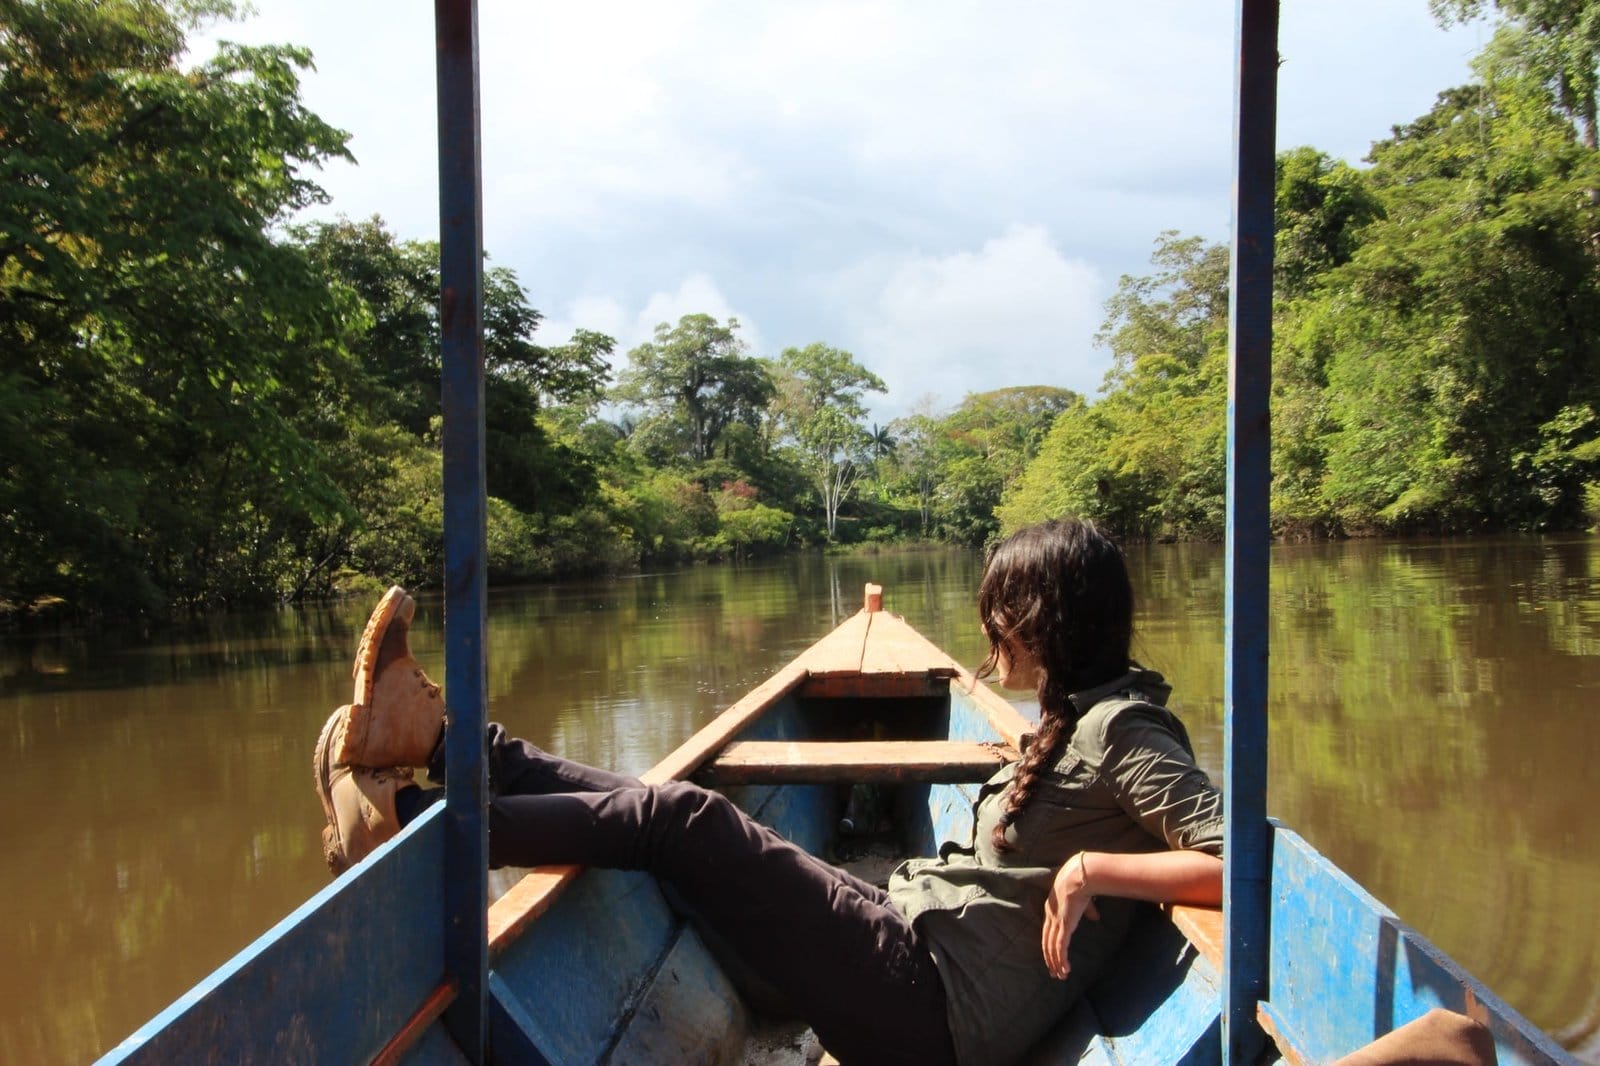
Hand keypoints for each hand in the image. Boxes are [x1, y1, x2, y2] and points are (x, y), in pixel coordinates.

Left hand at [1042, 852, 1099, 979]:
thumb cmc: (1082, 884)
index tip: (1052, 956)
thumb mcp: (1084, 900)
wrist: (1080, 876)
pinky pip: (1059, 948)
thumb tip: (1095, 918)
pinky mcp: (1063, 926)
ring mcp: (1056, 922)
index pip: (1048, 932)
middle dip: (1050, 960)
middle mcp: (1050, 917)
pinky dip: (1061, 961)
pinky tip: (1065, 970)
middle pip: (1047, 943)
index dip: (1049, 945)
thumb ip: (1088, 911)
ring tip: (1060, 976)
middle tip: (1053, 973)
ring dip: (1056, 964)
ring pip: (1052, 949)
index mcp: (1052, 909)